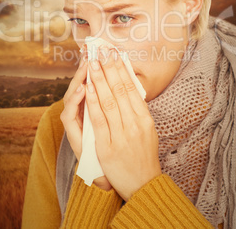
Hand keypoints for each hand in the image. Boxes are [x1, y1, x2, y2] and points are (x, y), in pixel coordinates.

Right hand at [60, 51, 111, 190]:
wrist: (111, 176)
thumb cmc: (116, 146)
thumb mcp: (117, 121)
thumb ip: (116, 101)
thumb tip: (124, 75)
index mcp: (91, 109)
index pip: (90, 83)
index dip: (94, 67)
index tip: (99, 49)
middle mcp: (79, 114)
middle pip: (80, 86)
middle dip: (87, 68)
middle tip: (91, 50)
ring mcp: (75, 124)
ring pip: (72, 97)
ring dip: (80, 79)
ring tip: (87, 64)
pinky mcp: (72, 135)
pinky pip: (70, 115)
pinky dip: (77, 100)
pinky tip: (83, 88)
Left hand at [86, 48, 161, 200]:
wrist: (144, 184)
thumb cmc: (144, 154)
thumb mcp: (148, 130)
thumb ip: (138, 109)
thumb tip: (130, 86)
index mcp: (145, 118)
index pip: (132, 88)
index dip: (122, 69)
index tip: (114, 54)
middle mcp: (135, 124)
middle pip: (120, 90)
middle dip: (109, 68)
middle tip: (102, 50)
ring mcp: (122, 135)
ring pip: (109, 101)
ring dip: (99, 79)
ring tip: (93, 62)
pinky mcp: (108, 147)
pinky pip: (99, 120)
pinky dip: (93, 102)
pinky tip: (88, 87)